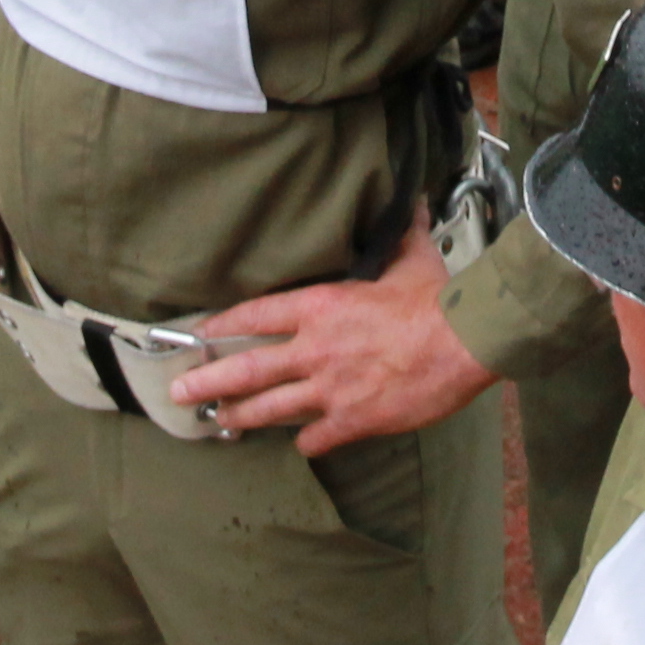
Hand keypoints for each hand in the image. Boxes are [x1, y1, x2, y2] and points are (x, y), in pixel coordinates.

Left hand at [169, 219, 496, 452]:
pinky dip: (306, 441)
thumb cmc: (438, 299)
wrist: (466, 342)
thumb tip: (408, 200)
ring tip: (218, 422)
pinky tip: (302, 444)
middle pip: (246, 369)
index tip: (200, 333)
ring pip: (270, 409)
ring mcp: (331, 389)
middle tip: (178, 393)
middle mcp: (315, 349)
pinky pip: (316, 437)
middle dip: (207, 382)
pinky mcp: (353, 420)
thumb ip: (399, 234)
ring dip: (240, 416)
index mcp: (321, 307)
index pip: (256, 315)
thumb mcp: (412, 258)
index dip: (222, 325)